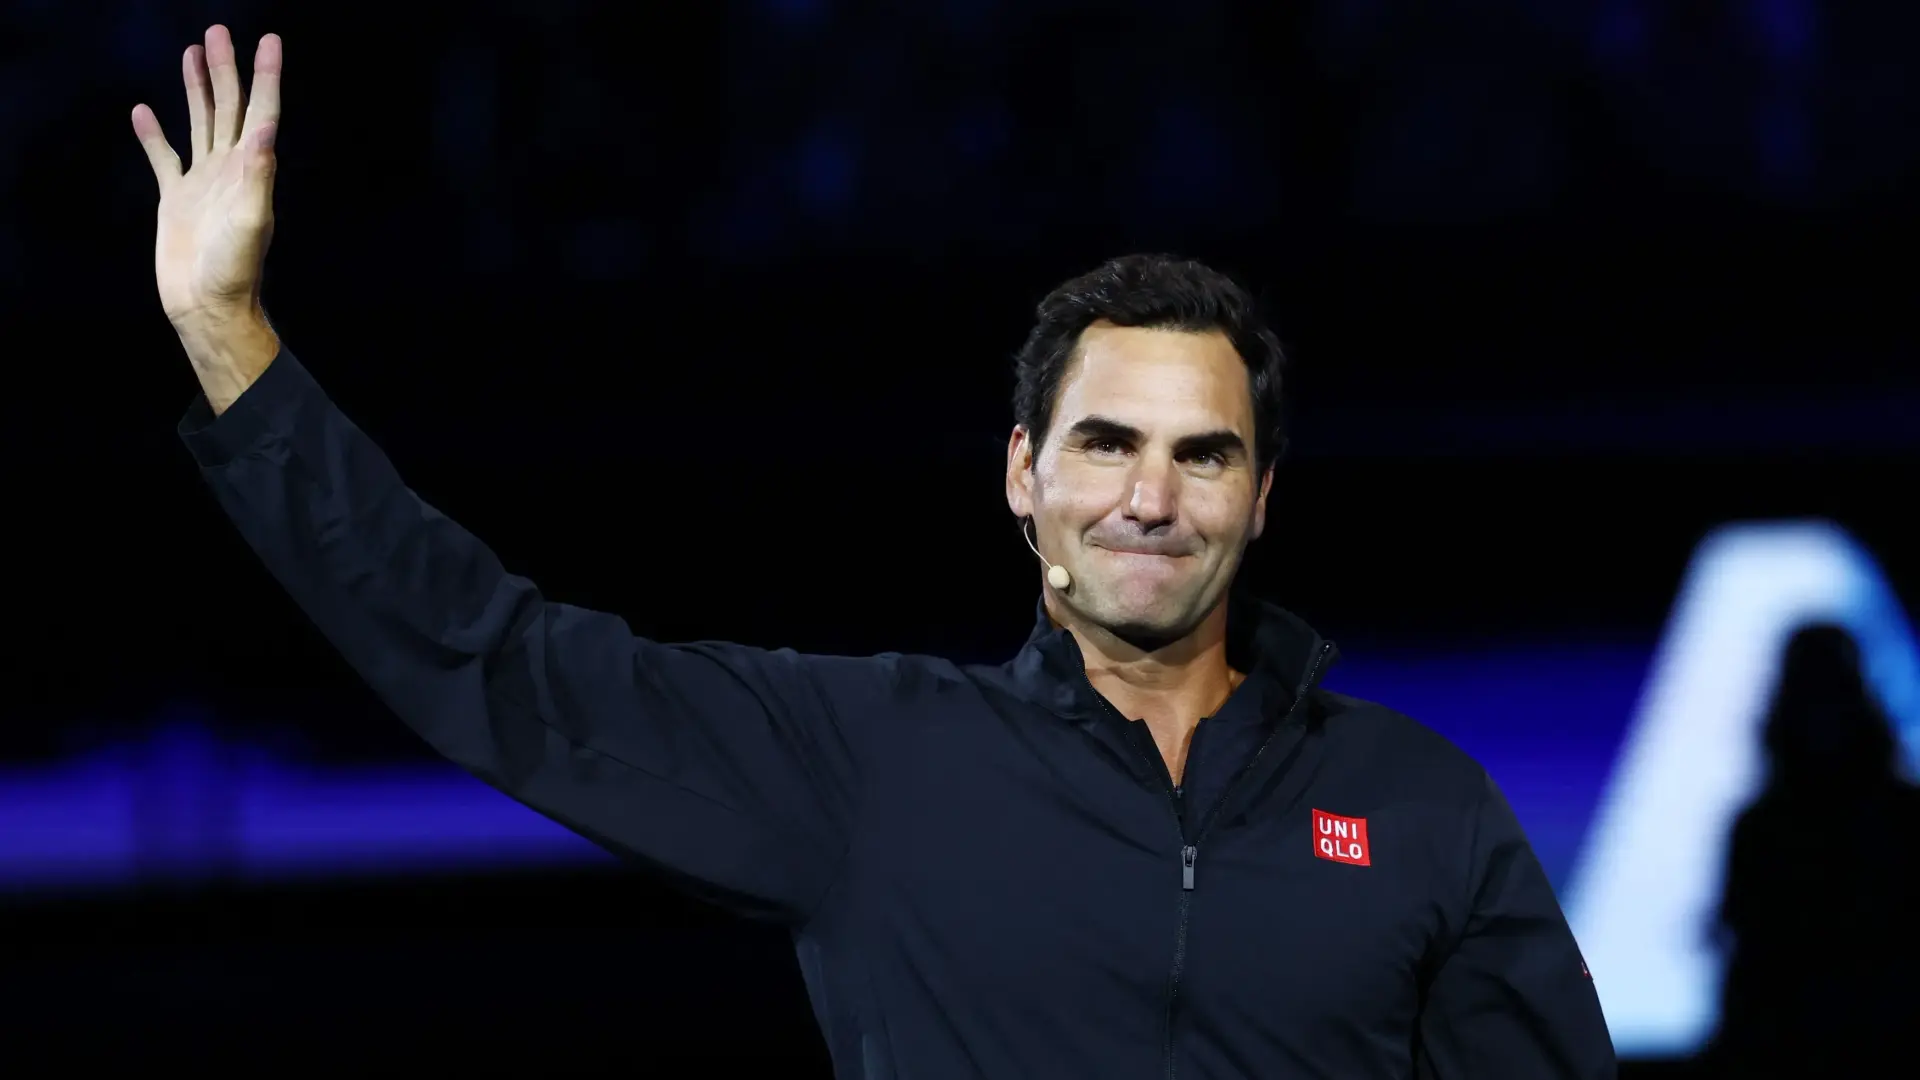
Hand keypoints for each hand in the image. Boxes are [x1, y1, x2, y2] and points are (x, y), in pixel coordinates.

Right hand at [132, 26, 282, 327]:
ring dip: (198, 88)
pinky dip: (154, 135)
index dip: (266, 76)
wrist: (208, 305)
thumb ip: (258, 174)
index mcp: (251, 170)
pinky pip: (164, 158)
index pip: (261, 112)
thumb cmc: (235, 269)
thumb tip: (264, 129)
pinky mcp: (176, 198)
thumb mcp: (252, 219)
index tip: (270, 41)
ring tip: (193, 53)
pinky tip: (144, 112)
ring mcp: (203, 182)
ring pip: (200, 123)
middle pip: (228, 107)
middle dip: (225, 69)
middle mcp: (229, 170)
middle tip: (217, 32)